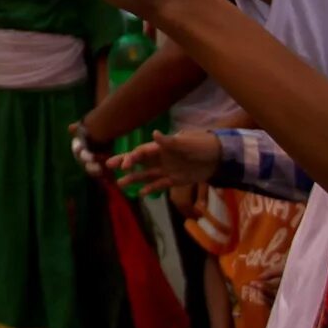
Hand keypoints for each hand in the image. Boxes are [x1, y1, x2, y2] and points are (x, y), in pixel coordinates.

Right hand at [109, 128, 223, 199]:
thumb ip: (170, 141)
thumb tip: (155, 133)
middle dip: (124, 163)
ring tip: (120, 184)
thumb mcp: (187, 143)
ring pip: (146, 174)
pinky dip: (151, 189)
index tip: (124, 166)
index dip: (131, 157)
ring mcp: (167, 169)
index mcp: (161, 148)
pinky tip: (141, 194)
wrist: (219, 157)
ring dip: (134, 179)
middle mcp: (161, 158)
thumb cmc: (202, 145)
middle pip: (139, 161)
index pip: (141, 152)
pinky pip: (160, 184)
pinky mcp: (176, 179)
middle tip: (108, 166)